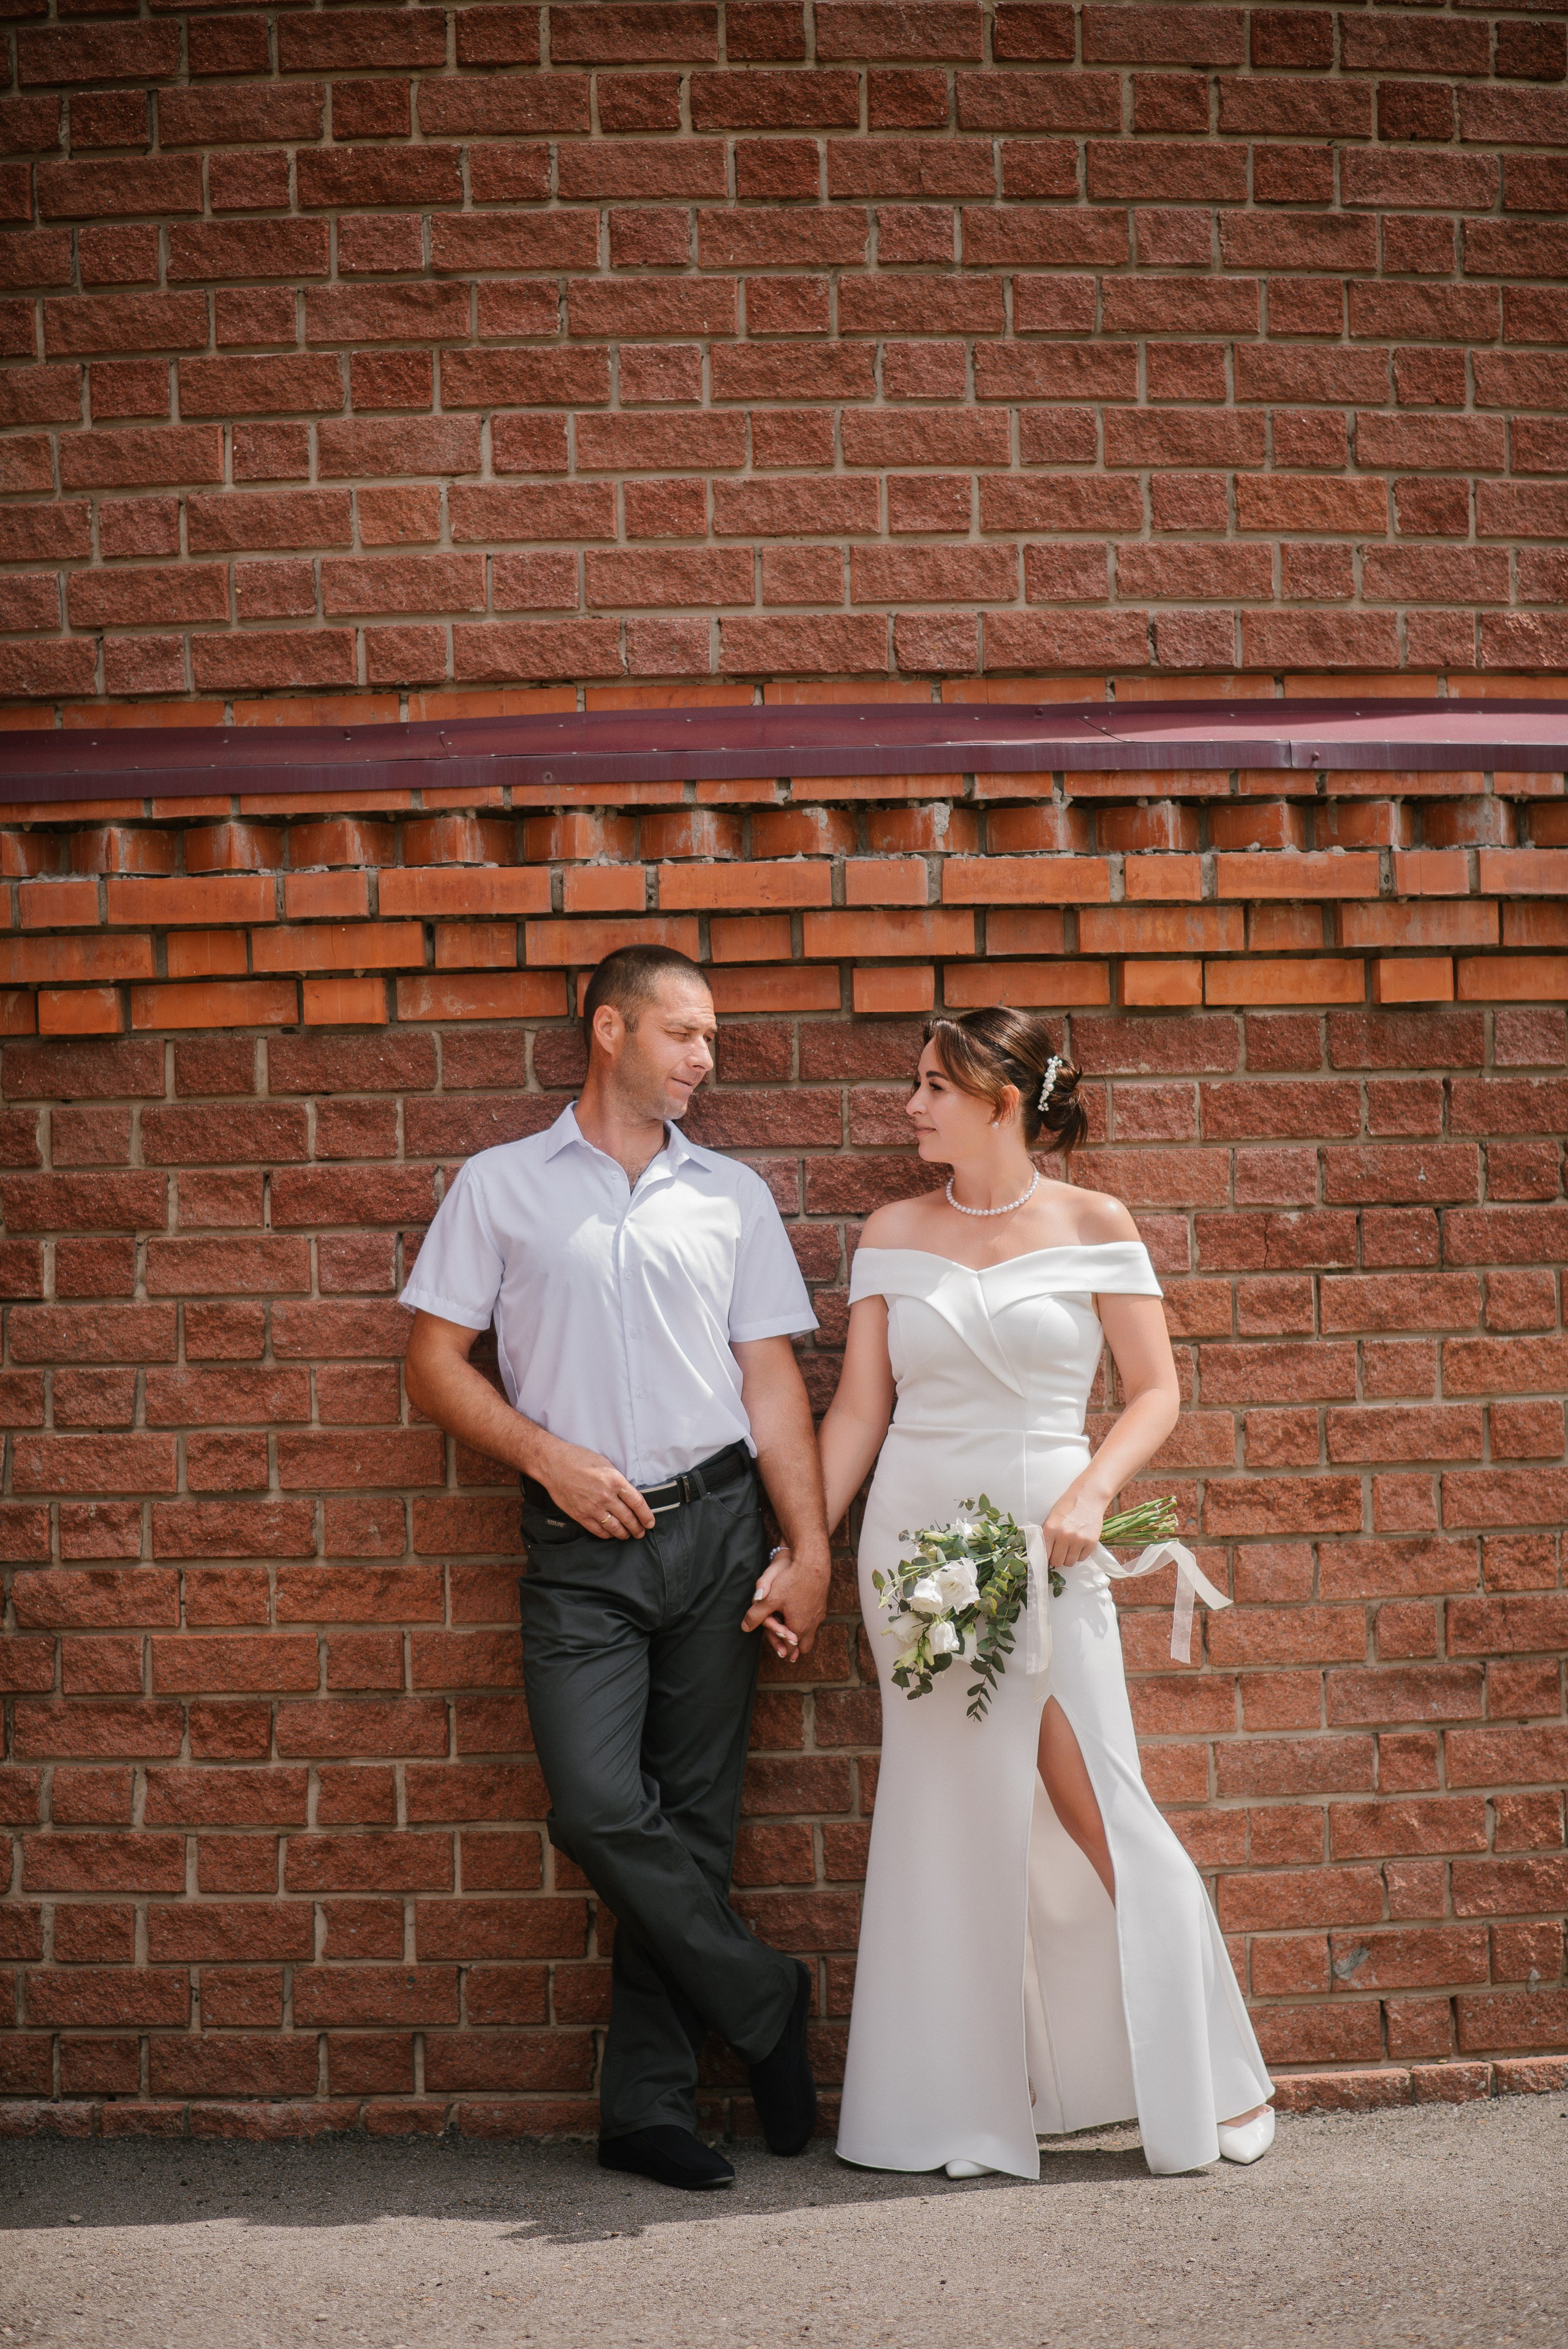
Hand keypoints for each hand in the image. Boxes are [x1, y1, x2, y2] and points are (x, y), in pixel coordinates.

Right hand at [536, 1439, 654, 1539]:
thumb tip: (629, 1495)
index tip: (650, 1522)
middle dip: (637, 1528)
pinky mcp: (581, 1515)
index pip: (637, 1503)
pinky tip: (611, 1534)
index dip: (646, 1515)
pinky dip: (607, 1534)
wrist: (555, 1464)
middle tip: (641, 1532)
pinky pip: (598, 1530)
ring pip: (615, 1527)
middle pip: (628, 1518)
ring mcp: (593, 1507)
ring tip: (628, 1535)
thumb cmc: (579, 1460)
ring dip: (624, 1533)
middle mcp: (606, 1496)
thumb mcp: (606, 1464)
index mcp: (615, 1481)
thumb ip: (618, 1481)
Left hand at [742, 1543, 829, 1661]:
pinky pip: (815, 1620)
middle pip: (805, 1646)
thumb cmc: (791, 1580)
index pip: (791, 1647)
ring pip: (812, 1632)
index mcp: (798, 1626)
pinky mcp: (822, 1604)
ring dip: (803, 1634)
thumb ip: (756, 1614)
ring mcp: (819, 1614)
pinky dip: (808, 1622)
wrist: (813, 1562)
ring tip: (794, 1634)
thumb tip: (744, 1627)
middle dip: (796, 1647)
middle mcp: (812, 1623)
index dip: (784, 1650)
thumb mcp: (770, 1598)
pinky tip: (802, 1615)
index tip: (781, 1654)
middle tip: (789, 1650)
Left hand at [1041, 1484, 1106, 1574]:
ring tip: (1070, 1547)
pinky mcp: (1091, 1542)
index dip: (1047, 1556)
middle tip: (1059, 1552)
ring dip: (1068, 1557)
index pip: (1045, 1554)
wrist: (1089, 1496)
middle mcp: (1064, 1535)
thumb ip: (1047, 1534)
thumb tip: (1044, 1551)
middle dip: (1057, 1558)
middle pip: (1057, 1561)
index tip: (1049, 1556)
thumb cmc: (1069, 1505)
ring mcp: (1079, 1540)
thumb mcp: (1052, 1516)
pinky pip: (1082, 1558)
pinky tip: (1079, 1544)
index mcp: (1051, 1529)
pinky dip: (1079, 1554)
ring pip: (1070, 1562)